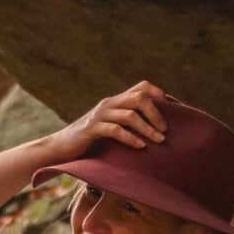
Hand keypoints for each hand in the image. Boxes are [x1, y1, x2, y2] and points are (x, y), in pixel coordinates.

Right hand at [34, 80, 171, 165]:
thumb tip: (155, 129)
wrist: (60, 147)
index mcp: (115, 101)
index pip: (142, 87)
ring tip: (159, 140)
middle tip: (165, 130)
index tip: (172, 110)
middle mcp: (109, 104)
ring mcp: (100, 115)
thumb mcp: (110, 127)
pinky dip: (130, 138)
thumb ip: (126, 123)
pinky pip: (115, 130)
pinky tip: (140, 146)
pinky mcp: (92, 129)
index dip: (159, 95)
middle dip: (156, 113)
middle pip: (139, 98)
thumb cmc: (89, 141)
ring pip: (130, 114)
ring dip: (148, 128)